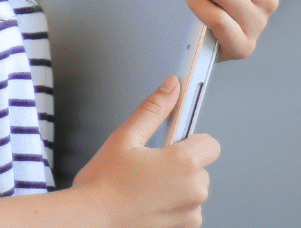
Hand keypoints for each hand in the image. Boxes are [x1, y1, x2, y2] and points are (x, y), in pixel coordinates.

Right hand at [71, 75, 220, 227]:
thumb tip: (171, 87)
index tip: (172, 143)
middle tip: (149, 166)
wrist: (89, 221)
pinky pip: (186, 212)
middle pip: (200, 168)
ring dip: (177, 188)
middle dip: (180, 165)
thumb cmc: (103, 185)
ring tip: (145, 187)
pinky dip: (172, 207)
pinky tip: (147, 203)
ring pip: (192, 191)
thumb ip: (154, 109)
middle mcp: (193, 191)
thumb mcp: (125, 137)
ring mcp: (189, 215)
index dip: (191, 141)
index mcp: (184, 163)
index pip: (211, 144)